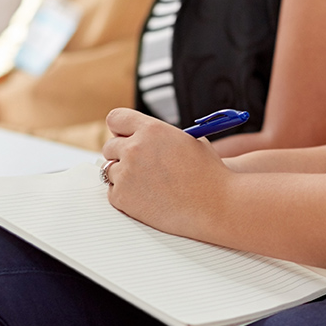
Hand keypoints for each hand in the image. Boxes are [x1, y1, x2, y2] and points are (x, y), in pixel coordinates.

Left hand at [102, 108, 231, 233]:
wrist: (216, 206)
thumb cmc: (209, 175)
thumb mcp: (190, 141)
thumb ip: (162, 136)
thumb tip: (143, 137)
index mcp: (151, 130)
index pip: (116, 118)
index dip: (120, 129)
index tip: (124, 137)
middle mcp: (134, 148)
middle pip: (110, 146)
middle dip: (122, 155)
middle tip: (139, 166)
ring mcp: (126, 173)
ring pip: (109, 170)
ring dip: (124, 176)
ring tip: (149, 185)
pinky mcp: (122, 197)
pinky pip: (113, 192)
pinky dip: (126, 196)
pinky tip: (147, 198)